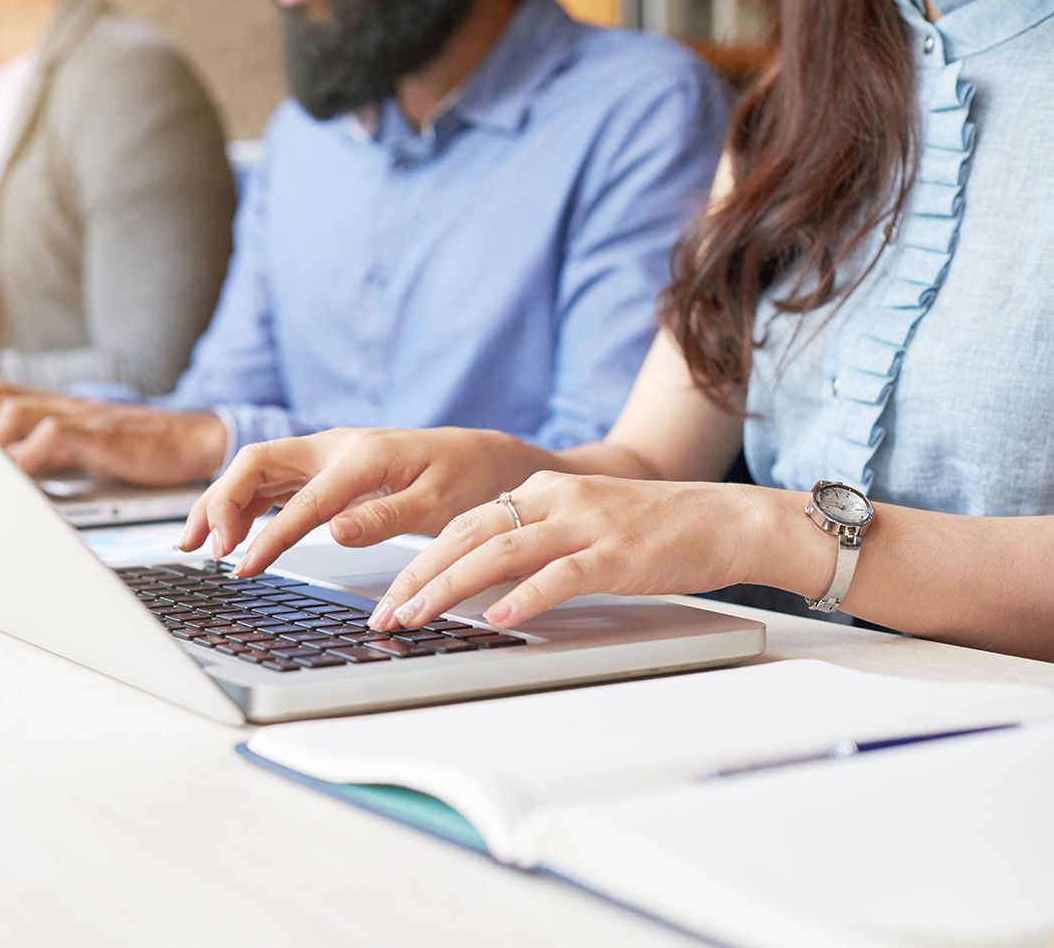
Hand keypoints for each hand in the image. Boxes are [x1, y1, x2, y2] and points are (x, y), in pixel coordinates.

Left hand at [0, 390, 227, 485]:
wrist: (186, 441)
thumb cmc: (129, 448)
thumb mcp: (74, 446)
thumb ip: (34, 451)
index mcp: (45, 404)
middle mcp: (54, 402)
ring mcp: (75, 414)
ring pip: (9, 413)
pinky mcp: (96, 433)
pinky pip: (49, 437)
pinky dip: (25, 459)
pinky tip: (15, 482)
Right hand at [177, 427, 553, 575]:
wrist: (488, 458)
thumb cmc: (467, 478)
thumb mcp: (437, 502)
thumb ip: (385, 517)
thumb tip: (337, 530)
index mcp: (360, 456)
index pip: (299, 500)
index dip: (267, 537)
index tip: (243, 568)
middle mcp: (334, 448)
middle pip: (254, 466)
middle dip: (219, 504)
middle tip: (200, 549)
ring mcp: (327, 456)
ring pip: (256, 473)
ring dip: (222, 504)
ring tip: (193, 544)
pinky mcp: (327, 470)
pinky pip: (273, 484)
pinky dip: (244, 506)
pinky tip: (229, 533)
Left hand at [366, 473, 822, 632]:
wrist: (725, 518)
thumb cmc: (651, 530)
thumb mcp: (577, 525)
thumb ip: (530, 546)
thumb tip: (475, 583)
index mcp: (539, 491)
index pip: (460, 525)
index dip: (416, 561)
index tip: (385, 598)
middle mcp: (554, 500)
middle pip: (466, 535)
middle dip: (417, 576)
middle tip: (383, 616)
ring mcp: (585, 524)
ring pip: (500, 551)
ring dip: (450, 587)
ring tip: (417, 617)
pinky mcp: (618, 552)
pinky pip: (562, 574)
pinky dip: (526, 596)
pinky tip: (497, 617)